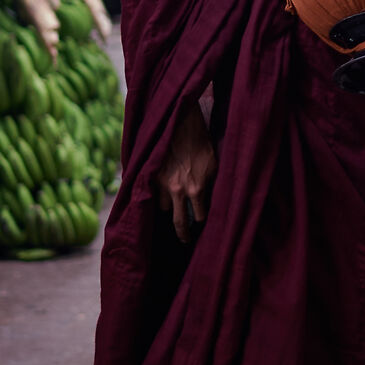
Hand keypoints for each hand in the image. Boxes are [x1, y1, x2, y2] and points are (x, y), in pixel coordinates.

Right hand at [156, 101, 215, 240]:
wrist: (179, 123)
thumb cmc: (201, 142)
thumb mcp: (214, 165)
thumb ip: (211, 185)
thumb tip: (211, 201)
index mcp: (196, 189)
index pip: (199, 217)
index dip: (202, 223)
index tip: (203, 227)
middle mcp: (178, 190)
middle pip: (178, 223)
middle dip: (183, 234)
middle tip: (185, 241)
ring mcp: (161, 184)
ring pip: (164, 208)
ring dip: (170, 208)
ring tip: (174, 209)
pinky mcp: (150, 176)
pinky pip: (152, 194)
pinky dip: (157, 196)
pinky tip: (161, 196)